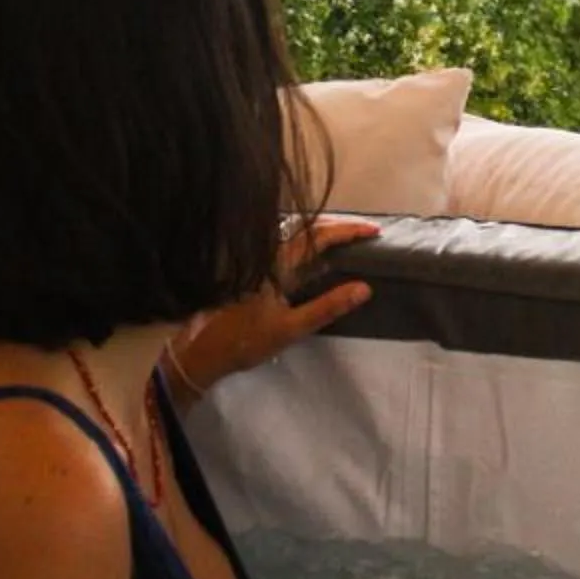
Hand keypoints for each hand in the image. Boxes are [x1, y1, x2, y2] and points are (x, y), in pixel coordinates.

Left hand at [167, 217, 379, 404]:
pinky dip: (312, 248)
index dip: (348, 230)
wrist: (205, 350)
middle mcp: (269, 255)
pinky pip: (291, 251)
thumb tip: (364, 288)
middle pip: (309, 229)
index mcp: (277, 263)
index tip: (374, 232)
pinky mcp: (260, 274)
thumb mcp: (291, 328)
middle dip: (340, 227)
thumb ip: (327, 307)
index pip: (319, 236)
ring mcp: (263, 263)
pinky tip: (322, 259)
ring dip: (326, 234)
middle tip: (367, 234)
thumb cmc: (246, 340)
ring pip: (299, 238)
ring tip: (350, 241)